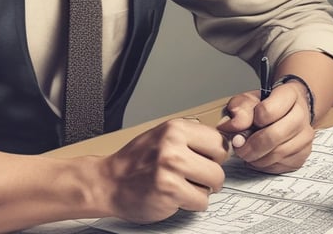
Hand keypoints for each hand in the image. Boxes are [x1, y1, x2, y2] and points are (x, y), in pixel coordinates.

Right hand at [99, 118, 228, 223]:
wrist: (108, 182)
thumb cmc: (135, 161)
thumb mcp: (161, 136)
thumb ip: (189, 137)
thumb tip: (224, 142)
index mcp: (174, 128)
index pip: (219, 140)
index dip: (215, 155)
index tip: (206, 160)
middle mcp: (173, 144)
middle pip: (220, 164)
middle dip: (210, 175)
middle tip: (193, 176)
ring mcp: (171, 168)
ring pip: (214, 184)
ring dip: (201, 190)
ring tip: (182, 185)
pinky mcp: (170, 191)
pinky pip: (201, 202)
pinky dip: (191, 203)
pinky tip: (175, 196)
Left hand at [217, 83, 313, 173]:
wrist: (284, 113)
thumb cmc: (263, 106)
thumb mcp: (247, 100)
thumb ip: (239, 109)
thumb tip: (234, 125)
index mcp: (289, 94)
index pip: (269, 110)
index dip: (254, 119)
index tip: (247, 122)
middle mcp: (302, 115)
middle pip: (275, 135)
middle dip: (251, 145)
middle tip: (238, 147)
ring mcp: (305, 136)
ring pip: (278, 153)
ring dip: (256, 157)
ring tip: (246, 152)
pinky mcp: (303, 154)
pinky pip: (281, 165)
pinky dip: (264, 165)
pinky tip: (258, 157)